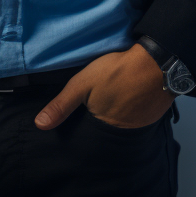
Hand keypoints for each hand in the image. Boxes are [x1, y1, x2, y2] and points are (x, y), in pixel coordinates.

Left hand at [35, 43, 174, 129]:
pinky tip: (131, 96)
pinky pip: (139, 116)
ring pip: (124, 122)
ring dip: (120, 113)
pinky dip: (134, 109)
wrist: (156, 63)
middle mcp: (123, 132)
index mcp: (103, 127)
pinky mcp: (153, 115)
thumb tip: (39, 125)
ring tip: (115, 98)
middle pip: (107, 128)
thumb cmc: (116, 71)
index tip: (83, 114)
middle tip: (101, 102)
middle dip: (102, 119)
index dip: (85, 124)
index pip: (89, 133)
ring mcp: (140, 125)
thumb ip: (62, 105)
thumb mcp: (82, 84)